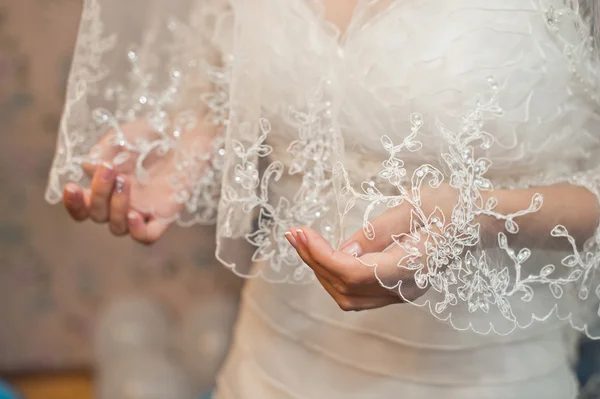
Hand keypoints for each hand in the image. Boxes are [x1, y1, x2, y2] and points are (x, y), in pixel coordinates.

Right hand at [62, 119, 209, 243]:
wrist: (183, 130)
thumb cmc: (149, 134)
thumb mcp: (117, 139)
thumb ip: (98, 154)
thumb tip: (88, 169)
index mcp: (107, 188)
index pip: (83, 207)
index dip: (73, 204)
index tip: (71, 186)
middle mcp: (123, 202)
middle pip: (98, 216)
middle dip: (98, 193)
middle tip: (110, 169)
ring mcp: (143, 210)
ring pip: (118, 228)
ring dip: (115, 207)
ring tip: (125, 182)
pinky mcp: (165, 214)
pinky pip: (147, 237)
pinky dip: (137, 232)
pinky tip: (134, 215)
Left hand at [285, 184, 457, 310]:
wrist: (479, 222)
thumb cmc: (451, 207)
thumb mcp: (413, 207)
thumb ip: (376, 232)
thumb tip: (342, 251)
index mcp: (412, 267)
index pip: (354, 273)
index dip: (321, 255)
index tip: (300, 232)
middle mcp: (405, 288)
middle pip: (346, 288)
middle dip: (314, 261)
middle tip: (294, 233)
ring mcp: (402, 293)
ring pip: (348, 296)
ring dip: (321, 270)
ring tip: (303, 242)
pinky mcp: (397, 289)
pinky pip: (357, 292)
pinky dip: (335, 275)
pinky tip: (323, 254)